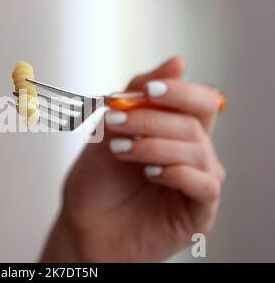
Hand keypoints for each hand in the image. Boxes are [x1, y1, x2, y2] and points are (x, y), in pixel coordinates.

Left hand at [41, 56, 225, 261]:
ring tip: (119, 150)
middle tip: (116, 124)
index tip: (150, 90)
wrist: (84, 226)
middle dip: (151, 120)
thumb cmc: (97, 183)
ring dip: (153, 145)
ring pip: (196, 150)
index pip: (198, 101)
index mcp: (175, 132)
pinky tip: (149, 174)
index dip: (179, 91)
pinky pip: (204, 184)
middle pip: (195, 122)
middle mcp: (192, 154)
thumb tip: (177, 62)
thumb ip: (138, 96)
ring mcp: (197, 182)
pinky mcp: (199, 211)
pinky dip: (175, 173)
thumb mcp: (108, 131)